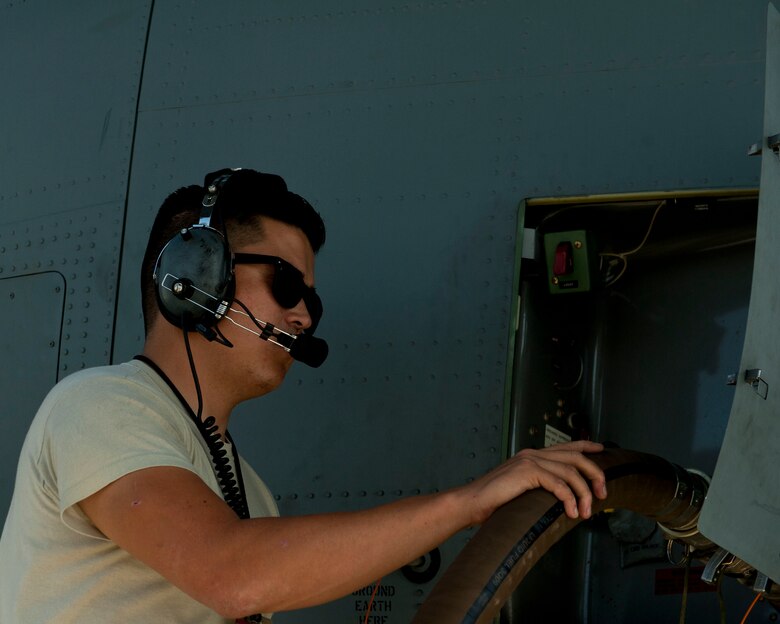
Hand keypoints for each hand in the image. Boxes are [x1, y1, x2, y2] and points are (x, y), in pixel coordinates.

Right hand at [462, 440, 606, 524]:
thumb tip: (561, 500)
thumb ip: (538, 487)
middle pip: (575, 457)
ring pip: (571, 472)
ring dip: (584, 493)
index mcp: (531, 455)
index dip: (586, 447)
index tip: (601, 450)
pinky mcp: (527, 472)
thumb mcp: (520, 490)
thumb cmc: (492, 502)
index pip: (565, 446)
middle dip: (594, 474)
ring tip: (587, 512)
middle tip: (602, 494)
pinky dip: (570, 499)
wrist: (471, 502)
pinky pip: (559, 484)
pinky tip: (572, 512)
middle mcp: (532, 454)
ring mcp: (529, 461)